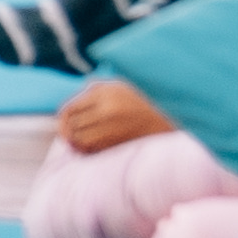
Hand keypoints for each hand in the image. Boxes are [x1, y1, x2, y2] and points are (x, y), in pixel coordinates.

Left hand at [55, 78, 176, 152]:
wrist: (175, 117)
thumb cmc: (146, 100)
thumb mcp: (121, 86)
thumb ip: (96, 89)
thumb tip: (75, 98)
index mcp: (105, 92)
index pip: (70, 109)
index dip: (62, 119)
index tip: (64, 124)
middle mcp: (108, 109)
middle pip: (72, 126)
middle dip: (67, 133)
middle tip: (69, 137)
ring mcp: (115, 127)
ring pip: (80, 140)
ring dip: (77, 144)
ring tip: (80, 144)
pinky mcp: (122, 143)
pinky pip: (95, 150)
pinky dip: (89, 151)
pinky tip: (93, 149)